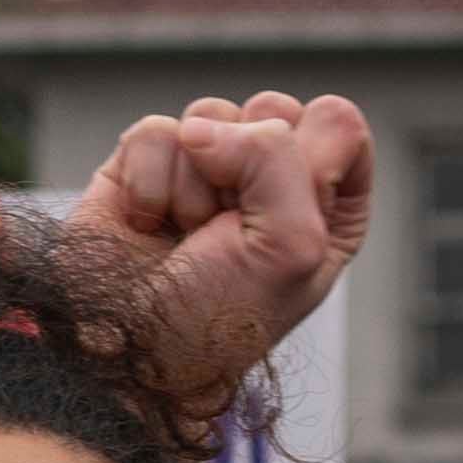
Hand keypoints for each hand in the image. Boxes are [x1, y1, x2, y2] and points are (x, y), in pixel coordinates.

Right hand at [79, 91, 376, 434]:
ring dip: (194, 185)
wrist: (125, 352)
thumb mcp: (289, 245)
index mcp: (328, 203)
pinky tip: (147, 225)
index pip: (336, 123)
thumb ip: (276, 158)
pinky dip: (148, 183)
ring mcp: (206, 169)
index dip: (309, 164)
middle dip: (248, 169)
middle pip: (274, 109)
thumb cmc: (218, 318)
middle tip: (229, 230)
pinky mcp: (146, 165)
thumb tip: (200, 128)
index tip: (287, 220)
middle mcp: (270, 181)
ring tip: (186, 235)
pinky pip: (154, 131)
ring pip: (211, 114)